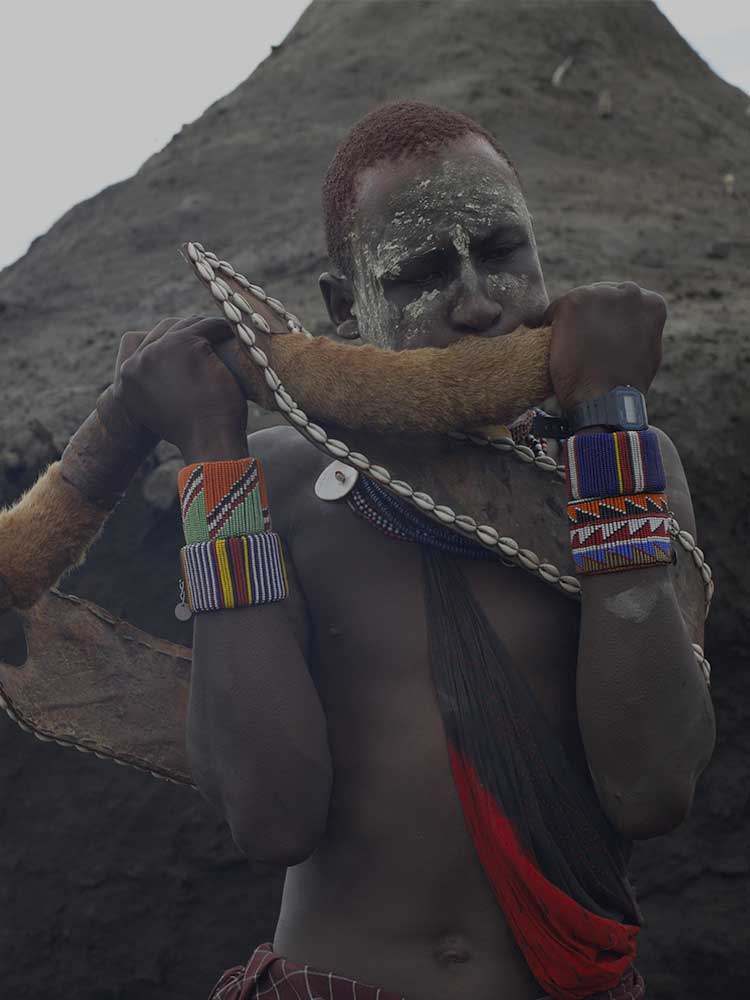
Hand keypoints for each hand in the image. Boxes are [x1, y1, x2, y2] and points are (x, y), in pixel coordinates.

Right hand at [113, 316, 246, 453]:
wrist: (209, 443)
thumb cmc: (193, 434)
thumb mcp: (158, 413)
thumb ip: (153, 392)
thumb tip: (162, 381)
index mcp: (126, 379)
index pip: (145, 345)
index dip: (169, 343)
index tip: (190, 347)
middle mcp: (137, 362)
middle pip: (164, 330)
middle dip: (188, 332)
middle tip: (210, 338)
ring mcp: (160, 350)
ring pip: (185, 325)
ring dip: (205, 329)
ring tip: (222, 336)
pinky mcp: (187, 344)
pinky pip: (207, 325)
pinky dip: (221, 328)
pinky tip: (231, 335)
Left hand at [545, 281, 665, 412]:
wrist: (605, 401)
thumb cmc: (625, 386)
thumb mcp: (648, 352)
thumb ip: (642, 331)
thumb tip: (635, 326)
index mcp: (652, 303)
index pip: (622, 304)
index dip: (607, 324)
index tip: (599, 343)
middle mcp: (630, 292)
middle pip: (600, 299)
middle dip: (590, 319)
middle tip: (581, 348)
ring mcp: (603, 294)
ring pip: (578, 303)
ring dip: (571, 322)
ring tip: (570, 350)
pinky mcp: (576, 301)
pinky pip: (555, 310)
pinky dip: (551, 326)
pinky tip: (556, 348)